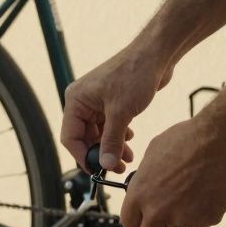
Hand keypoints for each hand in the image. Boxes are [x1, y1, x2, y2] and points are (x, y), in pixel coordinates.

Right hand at [61, 46, 172, 171]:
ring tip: (127, 159)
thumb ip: (111, 141)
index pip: (70, 137)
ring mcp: (98, 101)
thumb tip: (105, 165)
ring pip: (99, 133)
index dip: (82, 156)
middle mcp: (83, 101)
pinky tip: (130, 141)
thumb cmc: (134, 74)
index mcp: (76, 100)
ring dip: (112, 147)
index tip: (97, 171)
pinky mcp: (112, 101)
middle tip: (116, 168)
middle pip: (84, 137)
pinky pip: (110, 125)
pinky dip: (118, 136)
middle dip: (100, 154)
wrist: (155, 54)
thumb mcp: (121, 113)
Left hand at [119, 117, 225, 226]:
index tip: (142, 219)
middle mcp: (157, 210)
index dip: (136, 220)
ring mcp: (182, 218)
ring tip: (191, 191)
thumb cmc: (187, 140)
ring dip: (181, 217)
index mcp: (140, 194)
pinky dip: (203, 211)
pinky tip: (207, 189)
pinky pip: (200, 222)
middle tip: (166, 213)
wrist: (220, 140)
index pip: (129, 222)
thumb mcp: (153, 153)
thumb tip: (144, 186)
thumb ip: (145, 178)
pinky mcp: (204, 220)